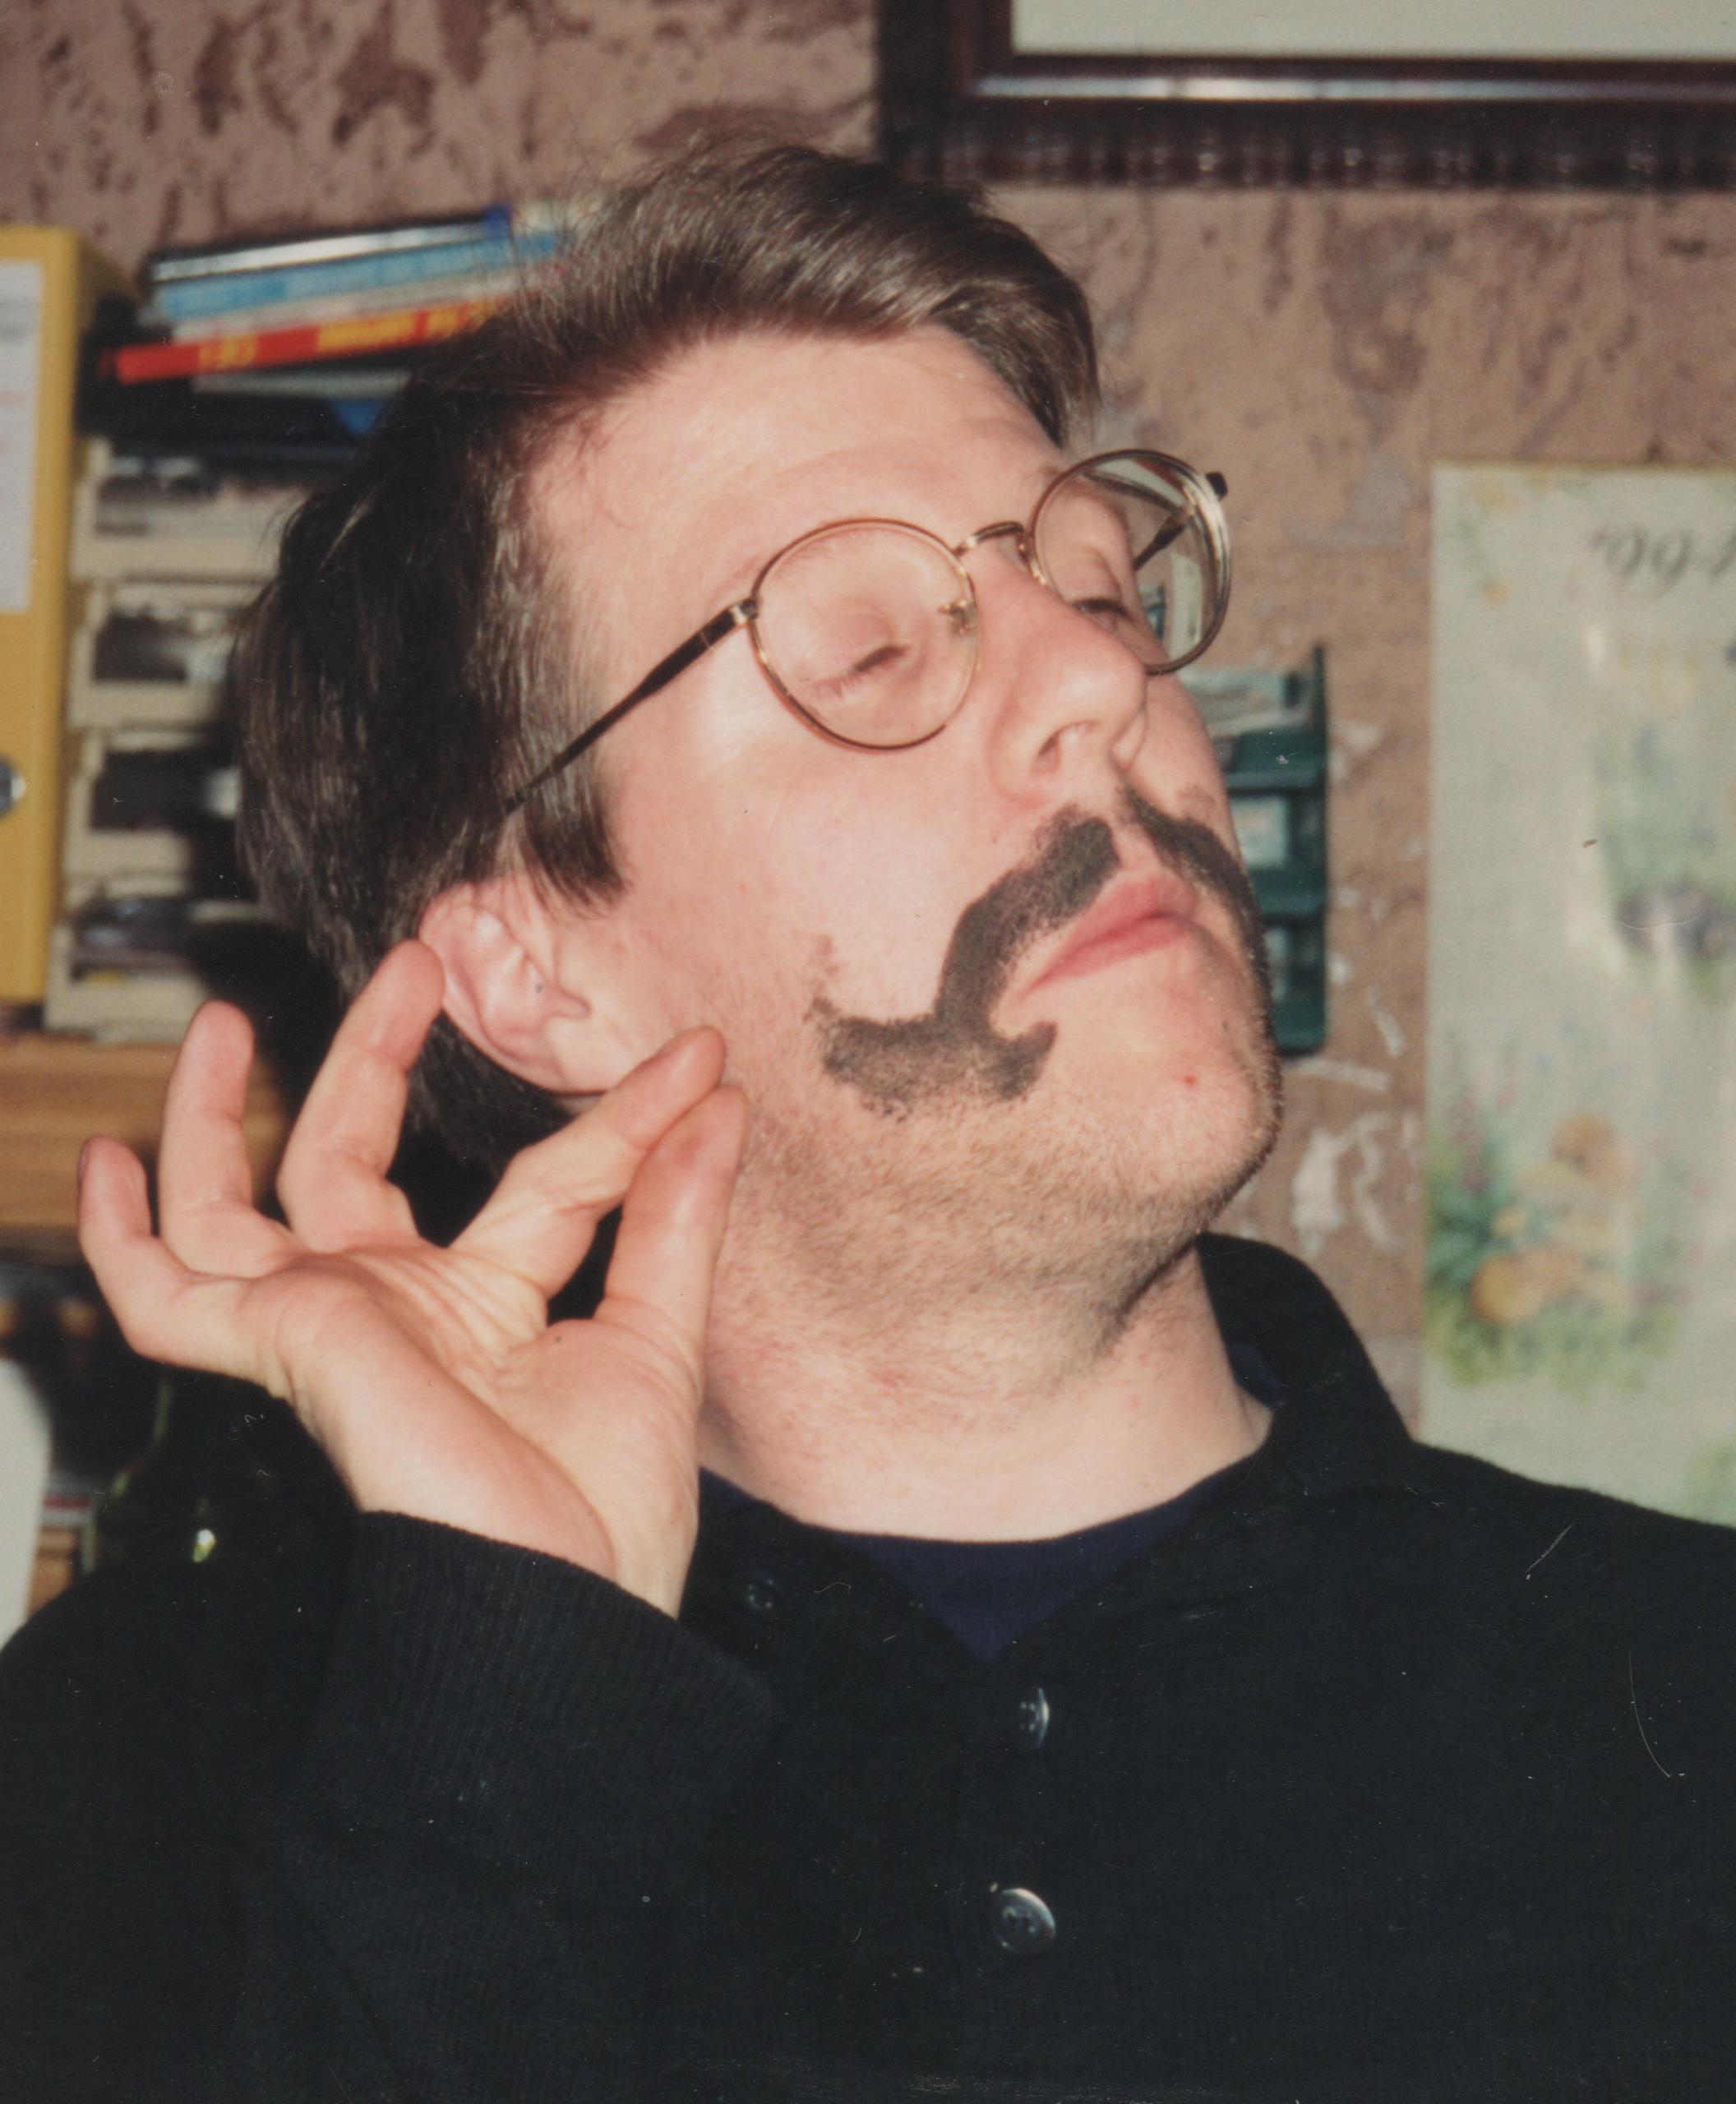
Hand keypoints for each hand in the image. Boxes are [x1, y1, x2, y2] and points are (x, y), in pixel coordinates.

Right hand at [77, 942, 745, 1614]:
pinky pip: (163, 1294)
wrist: (559, 1616)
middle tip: (415, 963)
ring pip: (234, 1205)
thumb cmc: (605, 1518)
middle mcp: (397, 1311)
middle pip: (351, 1162)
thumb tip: (718, 1098)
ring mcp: (331, 1324)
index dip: (620, 1117)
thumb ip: (674, 1213)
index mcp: (485, 1312)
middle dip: (375, 1057)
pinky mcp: (284, 1342)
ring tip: (224, 1016)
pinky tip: (107, 1160)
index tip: (696, 1059)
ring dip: (215, 1112)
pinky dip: (123, 1234)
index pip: (545, 1181)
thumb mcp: (658, 1335)